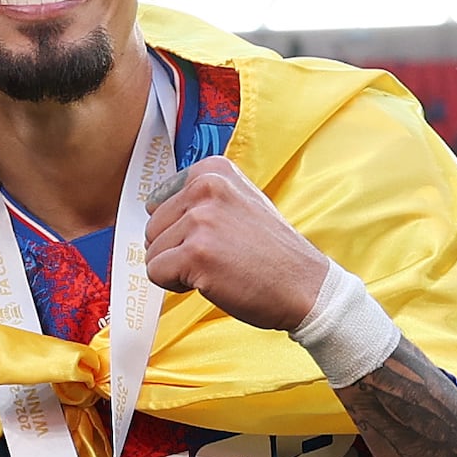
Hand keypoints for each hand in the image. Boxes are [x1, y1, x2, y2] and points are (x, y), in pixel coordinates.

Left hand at [138, 154, 333, 332]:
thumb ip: (199, 198)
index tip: (213, 237)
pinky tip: (211, 280)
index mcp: (213, 170)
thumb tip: (152, 205)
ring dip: (178, 268)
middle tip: (218, 256)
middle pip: (152, 227)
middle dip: (175, 250)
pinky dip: (176, 285)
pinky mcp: (195, 253)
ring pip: (152, 252)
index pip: (159, 201)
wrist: (305, 286)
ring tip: (218, 267)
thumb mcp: (238, 203)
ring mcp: (200, 219)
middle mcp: (206, 186)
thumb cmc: (271, 253)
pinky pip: (156, 273)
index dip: (179, 229)